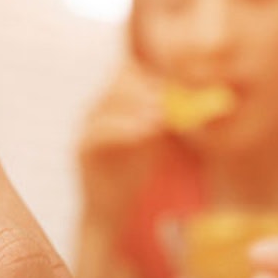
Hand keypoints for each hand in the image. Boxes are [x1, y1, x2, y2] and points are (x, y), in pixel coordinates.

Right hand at [77, 61, 169, 225]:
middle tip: (172, 96)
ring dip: (139, 104)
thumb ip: (167, 115)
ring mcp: (87, 125)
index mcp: (115, 99)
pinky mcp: (82, 146)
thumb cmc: (136, 171)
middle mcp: (98, 106)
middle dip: (148, 85)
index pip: (130, 68)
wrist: (111, 209)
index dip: (155, 70)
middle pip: (120, 79)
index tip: (181, 79)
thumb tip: (195, 96)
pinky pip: (102, 130)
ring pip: (110, 101)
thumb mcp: (155, 137)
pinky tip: (149, 131)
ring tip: (164, 115)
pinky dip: (127, 127)